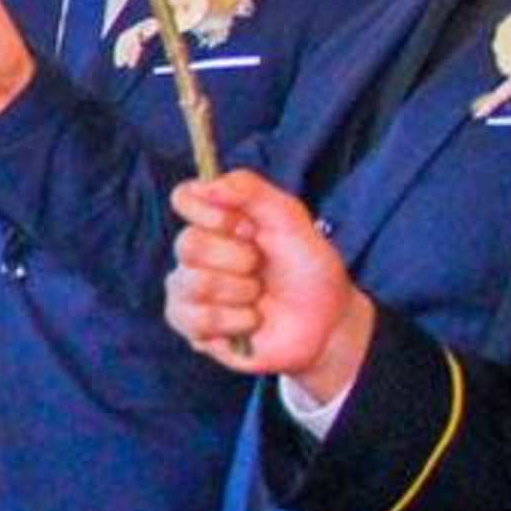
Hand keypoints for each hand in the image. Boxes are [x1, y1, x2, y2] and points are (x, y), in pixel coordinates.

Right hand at [166, 171, 368, 394]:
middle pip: (188, 244)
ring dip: (240, 292)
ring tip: (258, 297)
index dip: (207, 211)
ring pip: (193, 284)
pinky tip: (250, 322)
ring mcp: (189, 289)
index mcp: (218, 221)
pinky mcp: (191, 326)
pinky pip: (198, 319)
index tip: (242, 225)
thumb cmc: (309, 270)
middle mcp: (197, 253)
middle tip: (260, 267)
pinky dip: (236, 321)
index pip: (184, 198)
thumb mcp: (291, 220)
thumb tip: (204, 184)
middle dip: (237, 259)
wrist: (326, 322)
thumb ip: (250, 191)